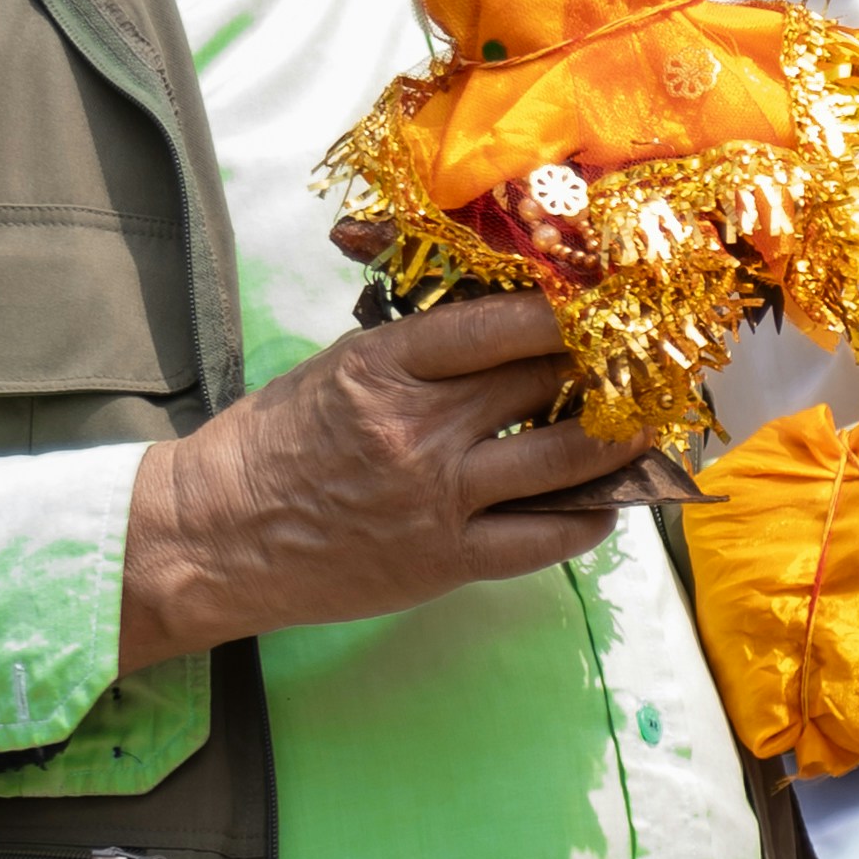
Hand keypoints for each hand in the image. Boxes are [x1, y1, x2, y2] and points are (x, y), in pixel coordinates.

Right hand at [121, 293, 645, 671]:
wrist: (213, 538)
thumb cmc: (269, 448)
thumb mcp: (333, 372)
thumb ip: (414, 356)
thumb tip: (500, 333)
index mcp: (383, 366)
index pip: (499, 324)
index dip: (564, 311)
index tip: (604, 299)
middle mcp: (418, 427)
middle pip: (542, 382)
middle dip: (601, 366)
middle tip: (642, 357)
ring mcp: (437, 496)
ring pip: (561, 459)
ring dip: (617, 440)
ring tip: (646, 425)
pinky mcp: (445, 559)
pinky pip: (542, 539)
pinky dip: (587, 520)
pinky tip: (608, 506)